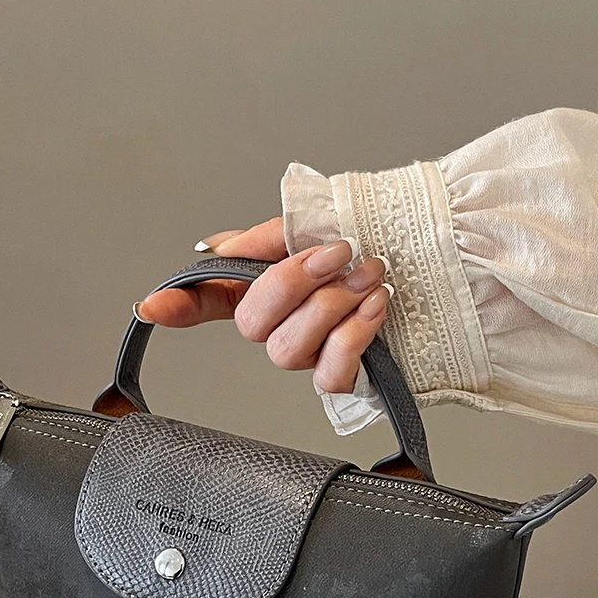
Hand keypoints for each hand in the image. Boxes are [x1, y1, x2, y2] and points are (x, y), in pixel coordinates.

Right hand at [135, 218, 393, 393]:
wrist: (446, 259)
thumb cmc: (381, 239)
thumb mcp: (321, 220)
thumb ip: (271, 234)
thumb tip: (220, 248)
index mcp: (268, 284)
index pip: (208, 300)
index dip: (178, 305)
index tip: (151, 306)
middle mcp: (282, 325)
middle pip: (251, 324)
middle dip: (292, 284)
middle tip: (335, 254)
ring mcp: (310, 354)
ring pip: (288, 350)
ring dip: (331, 306)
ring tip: (368, 273)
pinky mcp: (345, 376)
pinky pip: (328, 375)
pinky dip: (352, 338)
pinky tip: (374, 308)